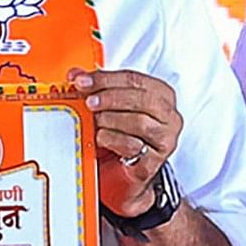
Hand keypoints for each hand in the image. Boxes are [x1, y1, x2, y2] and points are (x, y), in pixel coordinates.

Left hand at [71, 68, 183, 215]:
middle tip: (89, 102)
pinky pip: (134, 147)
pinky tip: (101, 138)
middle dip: (110, 98)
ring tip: (95, 122)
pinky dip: (113, 140)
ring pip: (140, 123)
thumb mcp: (110, 106)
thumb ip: (96, 88)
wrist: (126, 171)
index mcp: (161, 95)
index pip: (135, 80)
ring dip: (110, 120)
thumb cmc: (120, 132)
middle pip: (142, 100)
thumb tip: (76, 75)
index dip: (105, 78)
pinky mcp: (155, 161)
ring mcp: (165, 139)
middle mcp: (169, 116)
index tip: (81, 81)